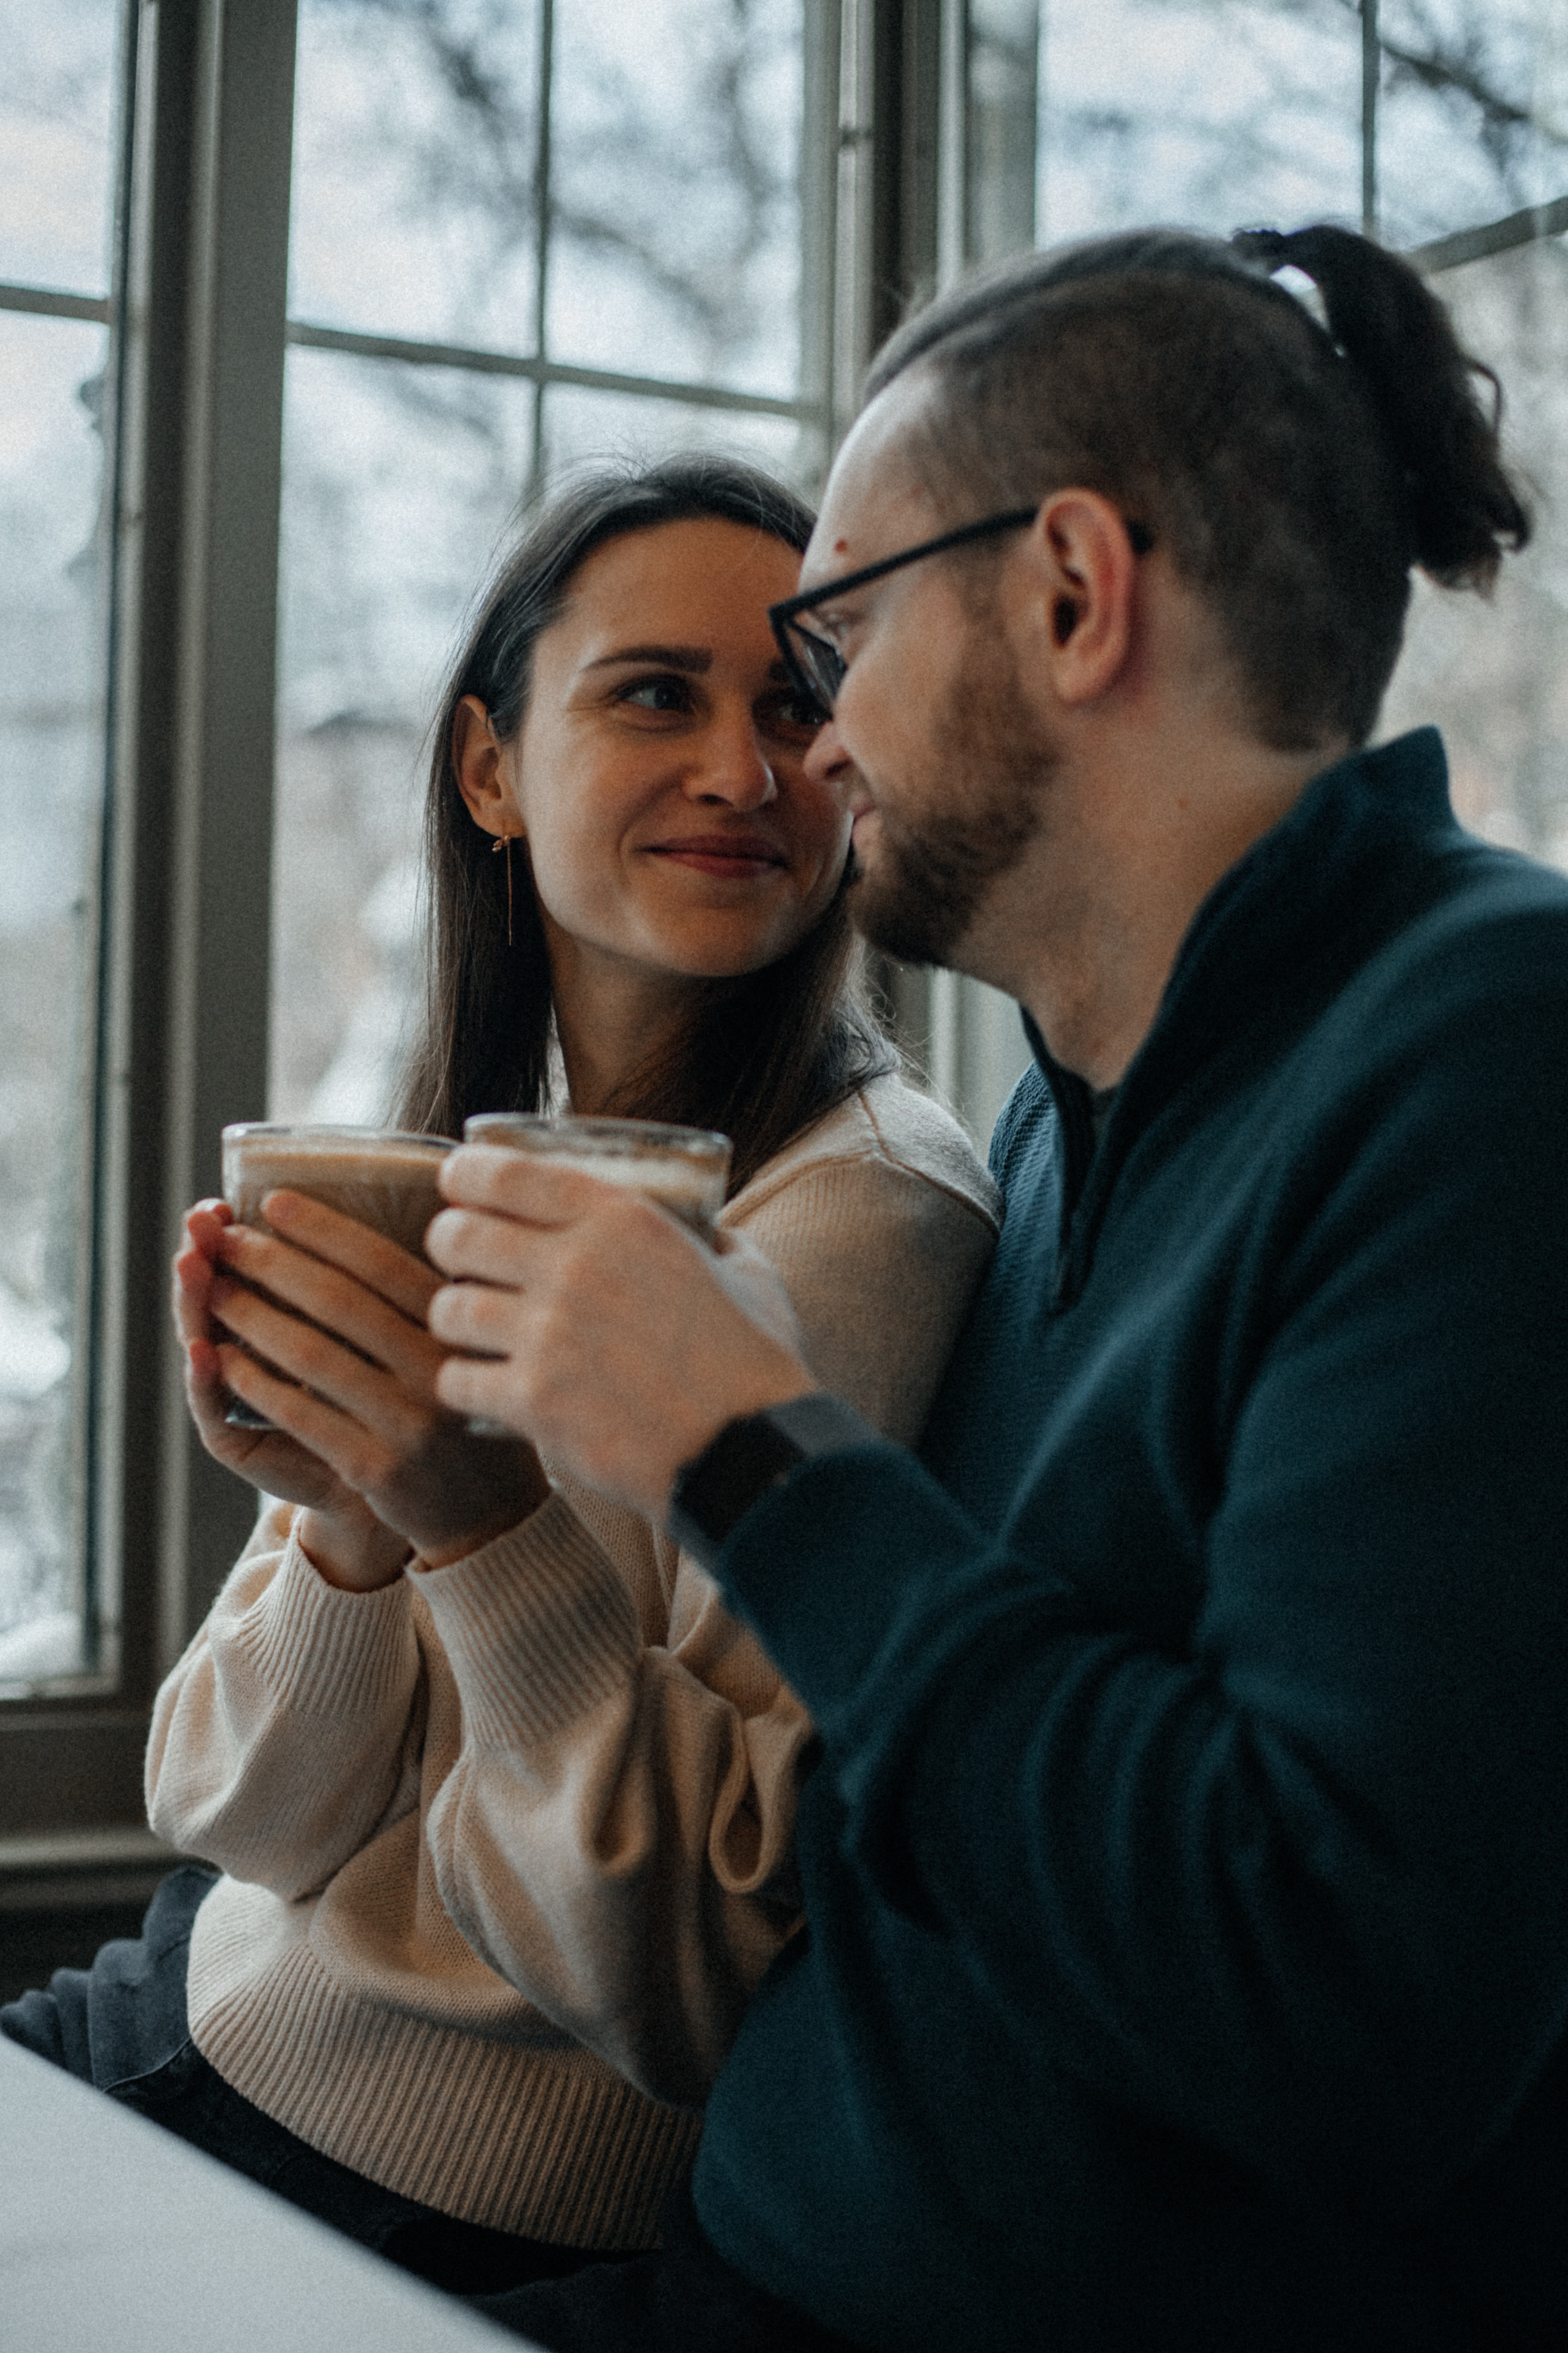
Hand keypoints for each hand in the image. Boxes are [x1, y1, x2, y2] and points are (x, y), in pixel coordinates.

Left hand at [186, 1192, 548, 1580]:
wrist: (492, 1513)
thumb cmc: (468, 1410)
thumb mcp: (472, 1347)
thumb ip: (436, 1297)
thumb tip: (383, 1215)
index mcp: (461, 1329)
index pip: (384, 1262)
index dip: (323, 1228)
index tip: (272, 1201)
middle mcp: (439, 1371)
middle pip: (340, 1301)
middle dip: (272, 1263)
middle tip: (225, 1238)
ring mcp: (410, 1423)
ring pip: (313, 1355)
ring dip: (251, 1315)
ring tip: (212, 1288)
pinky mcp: (379, 1470)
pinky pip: (302, 1414)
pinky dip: (255, 1381)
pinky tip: (222, 1357)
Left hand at [426, 1146, 815, 1520]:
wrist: (751, 1453)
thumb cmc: (754, 1362)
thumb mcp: (745, 1270)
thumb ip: (712, 1238)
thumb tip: (706, 1226)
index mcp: (621, 1219)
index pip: (500, 1172)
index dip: (464, 1175)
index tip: (458, 1187)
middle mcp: (574, 1266)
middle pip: (456, 1235)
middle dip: (450, 1245)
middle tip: (463, 1261)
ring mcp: (548, 1335)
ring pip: (447, 1308)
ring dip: (454, 1318)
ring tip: (473, 1330)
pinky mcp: (533, 1401)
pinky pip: (456, 1380)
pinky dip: (464, 1385)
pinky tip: (486, 1388)